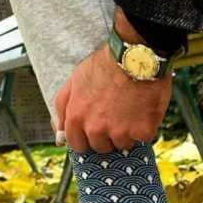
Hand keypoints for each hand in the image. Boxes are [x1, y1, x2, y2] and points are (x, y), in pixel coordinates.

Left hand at [54, 12, 172, 152]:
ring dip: (127, 133)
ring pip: (122, 145)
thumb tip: (58, 129)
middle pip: (100, 147)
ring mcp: (119, 132)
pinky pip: (142, 138)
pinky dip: (144, 128)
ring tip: (131, 111)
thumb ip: (63, 106)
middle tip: (116, 116)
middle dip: (107, 136)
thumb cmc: (106, 63)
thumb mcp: (75, 79)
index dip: (86, 138)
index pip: (77, 145)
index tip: (95, 131)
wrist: (137, 55)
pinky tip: (143, 110)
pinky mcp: (141, 131)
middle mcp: (95, 129)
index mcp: (76, 117)